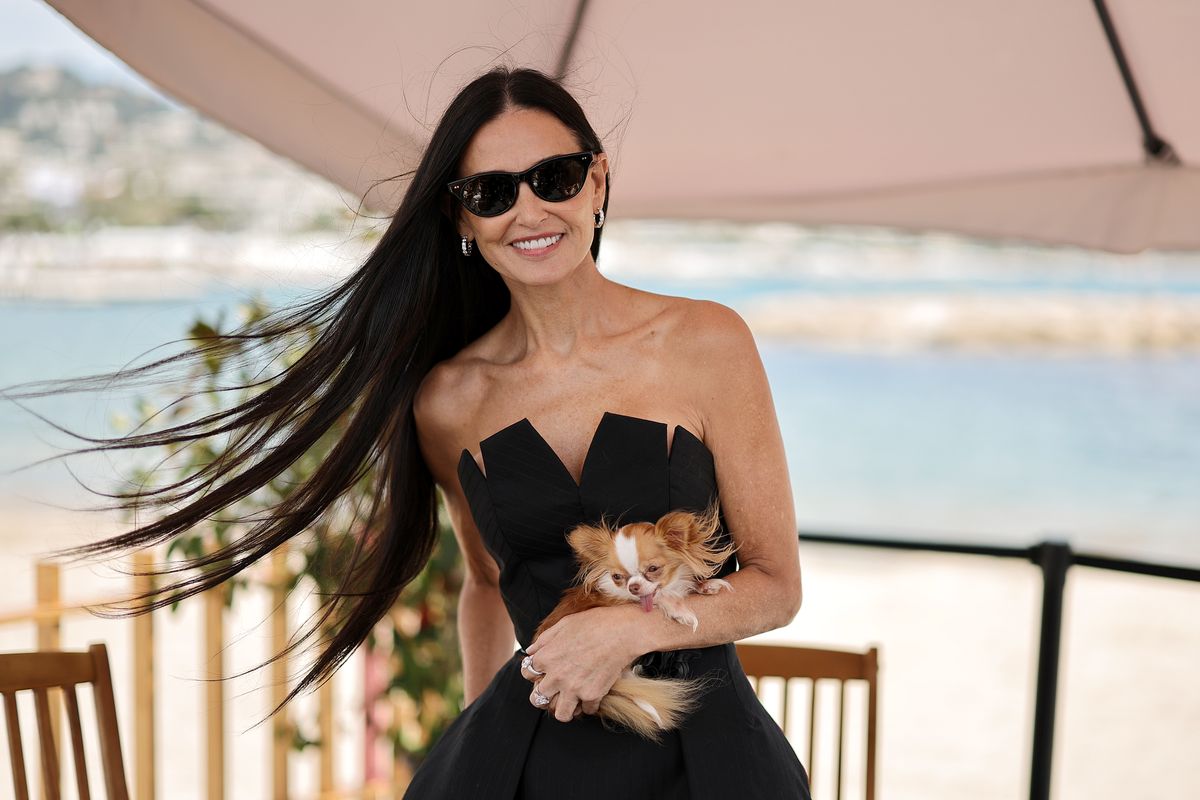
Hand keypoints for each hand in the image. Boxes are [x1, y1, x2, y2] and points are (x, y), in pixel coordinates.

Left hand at [523, 605, 640, 722]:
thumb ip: (544, 640)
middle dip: (543, 695)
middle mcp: (556, 676)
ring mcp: (574, 688)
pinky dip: (589, 705)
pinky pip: (587, 710)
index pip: (527, 673)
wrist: (622, 632)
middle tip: (553, 691)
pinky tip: (592, 694)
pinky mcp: (593, 695)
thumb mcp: (564, 624)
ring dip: (565, 708)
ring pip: (560, 714)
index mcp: (546, 657)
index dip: (533, 672)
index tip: (541, 671)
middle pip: (537, 698)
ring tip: (571, 700)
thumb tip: (531, 650)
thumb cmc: (594, 623)